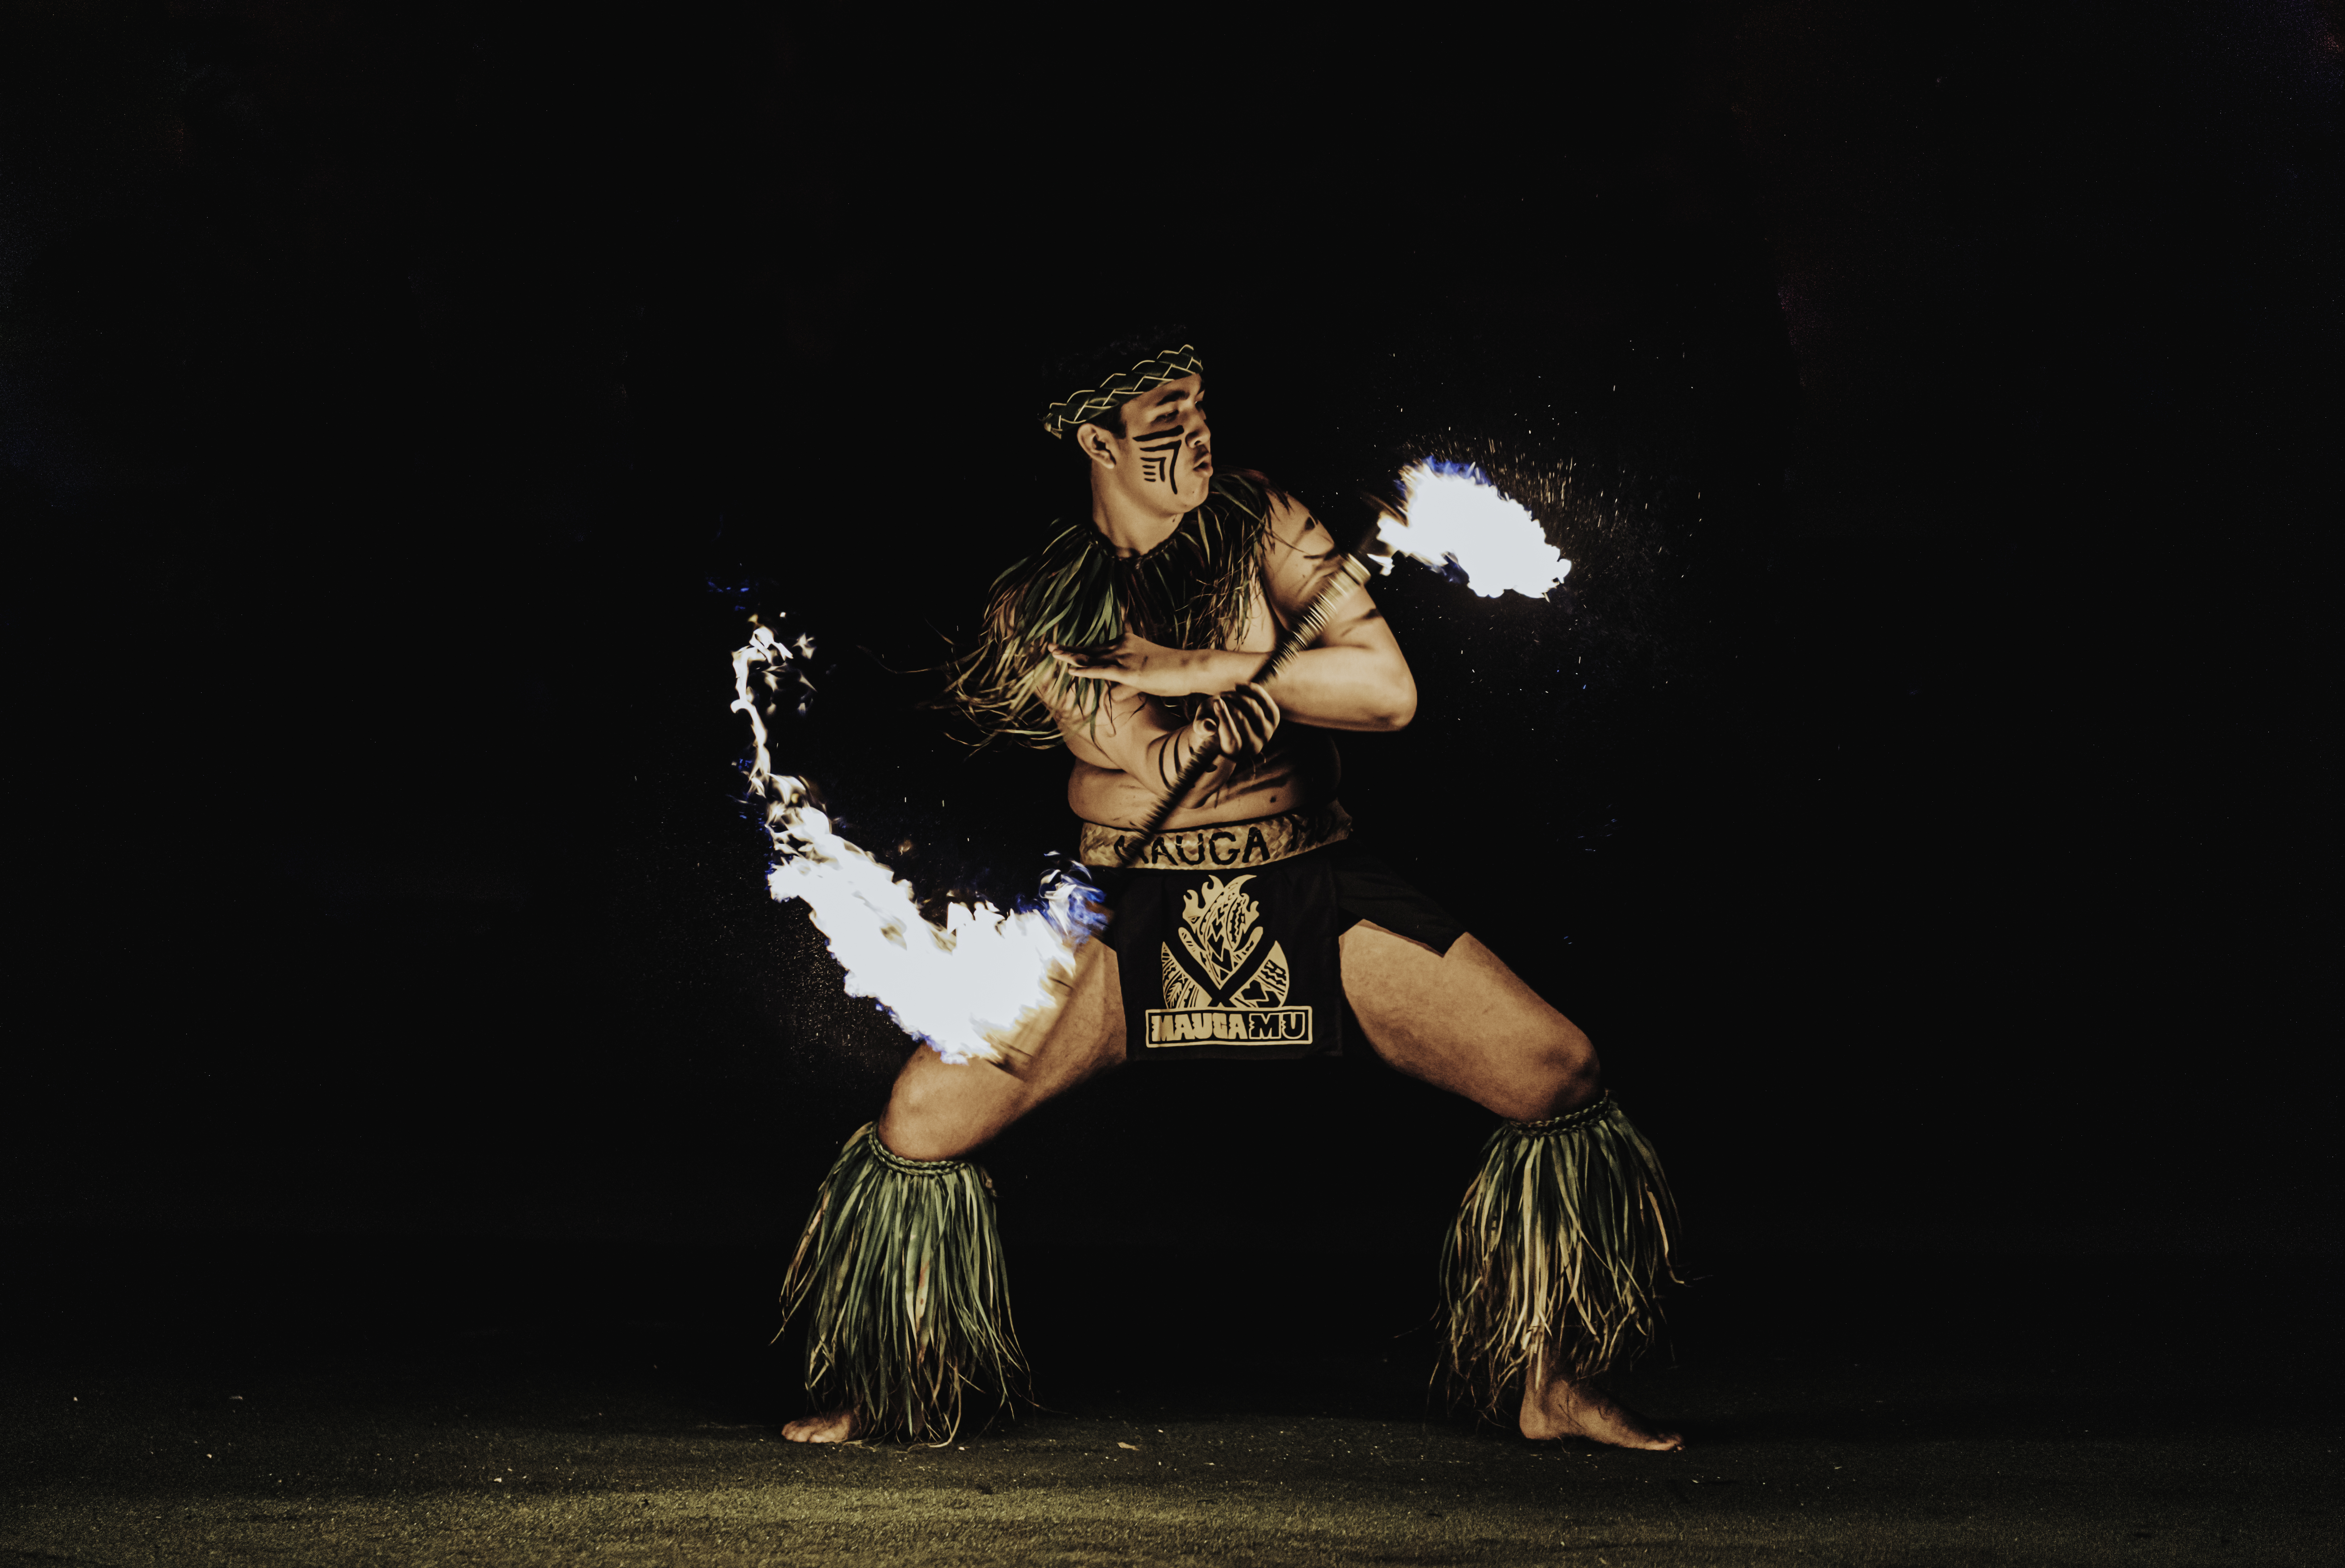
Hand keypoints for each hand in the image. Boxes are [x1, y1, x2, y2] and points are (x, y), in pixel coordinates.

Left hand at [1049, 632, 1203, 697]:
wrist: (1191, 668)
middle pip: (1090, 649)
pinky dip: (1086, 671)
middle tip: (1050, 646)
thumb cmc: (1172, 673)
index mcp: (1127, 643)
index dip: (1080, 649)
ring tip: (1053, 654)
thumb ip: (1125, 686)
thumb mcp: (1144, 679)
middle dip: (1069, 650)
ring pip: (1092, 657)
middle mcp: (1123, 646)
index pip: (1098, 647)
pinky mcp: (1129, 671)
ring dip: (1071, 656)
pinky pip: (1103, 671)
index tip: (1064, 648)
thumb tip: (1112, 697)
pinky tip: (1071, 671)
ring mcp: (1125, 657)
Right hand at [1195, 682, 1280, 770]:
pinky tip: (1238, 687)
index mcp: (1234, 752)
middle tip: (1218, 698)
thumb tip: (1209, 727)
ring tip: (1226, 695)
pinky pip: (1265, 701)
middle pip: (1242, 719)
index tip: (1217, 701)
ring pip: (1253, 708)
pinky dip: (1252, 690)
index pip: (1232, 738)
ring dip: (1237, 696)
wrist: (1231, 723)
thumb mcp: (1201, 726)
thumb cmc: (1212, 725)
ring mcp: (1266, 733)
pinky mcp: (1274, 720)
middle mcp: (1253, 747)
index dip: (1224, 718)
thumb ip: (1201, 727)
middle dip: (1229, 704)